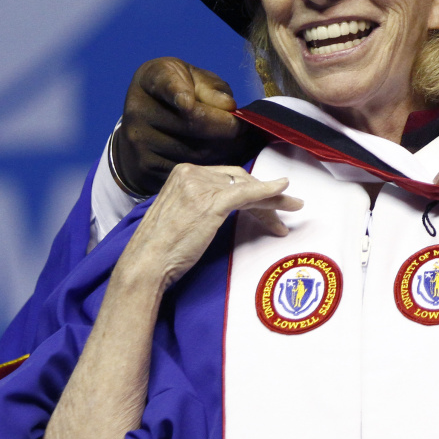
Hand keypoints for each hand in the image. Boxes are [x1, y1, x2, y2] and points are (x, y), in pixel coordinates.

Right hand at [115, 58, 259, 194]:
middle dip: (227, 128)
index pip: (164, 83)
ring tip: (241, 142)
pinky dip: (213, 167)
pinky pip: (188, 170)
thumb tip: (228, 107)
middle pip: (191, 124)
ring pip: (194, 152)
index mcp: (152, 78)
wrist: (145, 123)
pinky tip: (225, 157)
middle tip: (246, 128)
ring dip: (226, 149)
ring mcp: (139, 140)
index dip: (176, 92)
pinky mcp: (145, 166)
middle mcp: (138, 109)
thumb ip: (212, 88)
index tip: (188, 101)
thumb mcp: (195, 78)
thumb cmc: (181, 91)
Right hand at [121, 164, 302, 289]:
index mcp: (183, 173)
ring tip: (291, 209)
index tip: (267, 202)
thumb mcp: (181, 212)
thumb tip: (229, 201)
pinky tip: (284, 190)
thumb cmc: (162, 247)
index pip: (227, 177)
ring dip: (272, 200)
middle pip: (240, 180)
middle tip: (287, 206)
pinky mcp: (212, 202)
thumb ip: (200, 200)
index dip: (252, 188)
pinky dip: (268, 192)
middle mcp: (192, 174)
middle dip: (266, 194)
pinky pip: (248, 194)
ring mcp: (201, 186)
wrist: (146, 264)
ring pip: (248, 189)